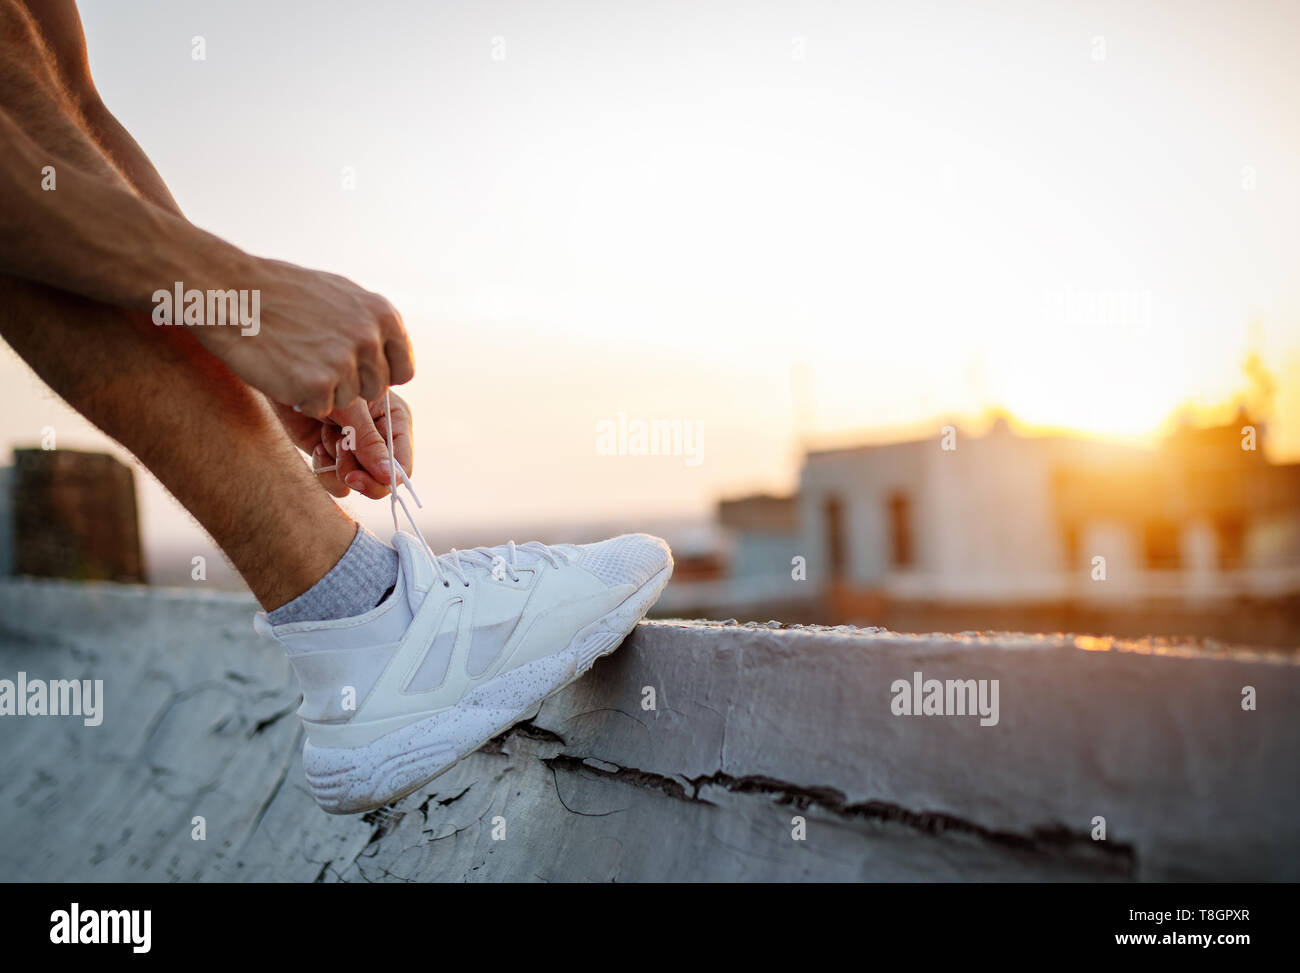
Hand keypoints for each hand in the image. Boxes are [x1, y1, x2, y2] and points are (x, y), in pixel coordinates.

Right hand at [202, 258, 414, 416]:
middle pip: (376, 390)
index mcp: (383, 315)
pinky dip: (302, 399)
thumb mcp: (340, 295)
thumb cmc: (281, 293)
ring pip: (348, 401)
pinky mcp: (318, 384)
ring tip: (296, 361)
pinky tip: (284, 372)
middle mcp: (370, 338)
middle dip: (350, 385)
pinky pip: (320, 408)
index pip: (403, 370)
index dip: (379, 376)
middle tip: (315, 364)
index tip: (357, 373)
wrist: (231, 292)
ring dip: (325, 392)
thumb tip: (389, 347)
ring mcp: (345, 362)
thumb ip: (369, 323)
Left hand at [273, 392, 413, 498]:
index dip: (386, 478)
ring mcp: (357, 451)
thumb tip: (388, 477)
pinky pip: (336, 484)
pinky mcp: (334, 459)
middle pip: (383, 480)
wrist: (288, 380)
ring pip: (358, 484)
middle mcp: (380, 440)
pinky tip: (316, 446)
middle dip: (361, 476)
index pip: (403, 464)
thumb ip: (369, 443)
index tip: (358, 477)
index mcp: (395, 422)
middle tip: (342, 466)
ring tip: (326, 440)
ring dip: (339, 467)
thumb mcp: (350, 409)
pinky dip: (324, 470)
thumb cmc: (324, 382)